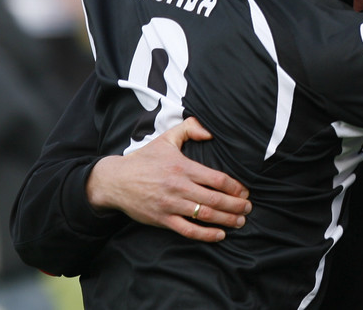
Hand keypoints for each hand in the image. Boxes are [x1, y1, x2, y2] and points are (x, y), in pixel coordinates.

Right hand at [86, 118, 250, 242]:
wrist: (115, 180)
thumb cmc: (144, 159)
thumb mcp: (166, 138)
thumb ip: (190, 128)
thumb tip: (210, 131)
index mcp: (183, 167)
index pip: (217, 179)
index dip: (235, 187)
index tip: (245, 192)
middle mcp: (178, 187)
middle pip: (215, 199)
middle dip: (236, 205)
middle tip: (248, 208)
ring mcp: (170, 204)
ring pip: (204, 215)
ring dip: (226, 220)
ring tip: (240, 221)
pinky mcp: (162, 219)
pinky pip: (187, 230)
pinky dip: (206, 234)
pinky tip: (220, 235)